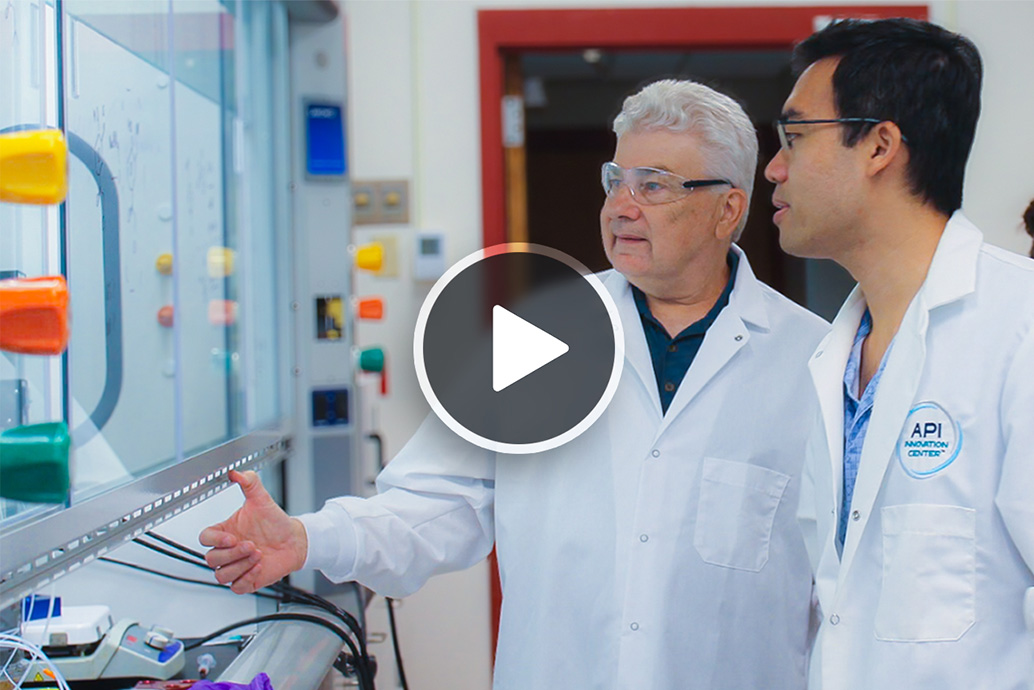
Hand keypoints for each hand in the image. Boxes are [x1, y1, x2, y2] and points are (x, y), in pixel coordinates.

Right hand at [199, 470, 307, 593]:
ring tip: (258, 554)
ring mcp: (235, 566)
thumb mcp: (262, 500)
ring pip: (221, 575)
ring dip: (240, 565)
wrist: (293, 540)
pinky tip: (259, 566)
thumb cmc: (275, 522)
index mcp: (225, 532)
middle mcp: (227, 550)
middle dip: (232, 553)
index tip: (232, 536)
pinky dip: (247, 578)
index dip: (214, 539)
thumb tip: (237, 472)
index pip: (205, 538)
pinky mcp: (246, 580)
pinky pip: (236, 587)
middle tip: (251, 545)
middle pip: (211, 559)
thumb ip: (250, 483)